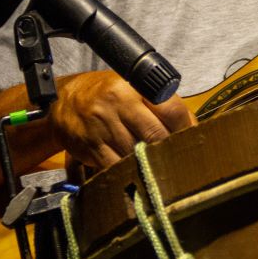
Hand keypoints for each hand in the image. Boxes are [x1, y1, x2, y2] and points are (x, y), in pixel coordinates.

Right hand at [49, 71, 194, 169]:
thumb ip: (162, 105)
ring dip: (148, 162)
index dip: (186, 128)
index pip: (172, 109)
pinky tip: (133, 169)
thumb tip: (193, 127)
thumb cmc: (107, 95)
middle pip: (156, 135)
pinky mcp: (91, 146)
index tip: (190, 139)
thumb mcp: (134, 89)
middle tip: (176, 157)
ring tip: (153, 163)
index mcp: (135, 86)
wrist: (64, 101)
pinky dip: (127, 171)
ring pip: (138, 153)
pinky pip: (117, 165)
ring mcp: (103, 125)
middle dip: (169, 149)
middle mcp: (119, 103)